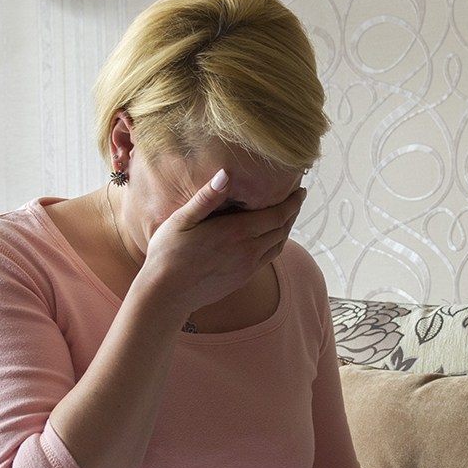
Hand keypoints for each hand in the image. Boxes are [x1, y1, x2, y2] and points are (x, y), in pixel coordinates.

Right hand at [141, 168, 305, 315]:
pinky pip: (268, 258)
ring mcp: (247, 267)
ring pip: (278, 245)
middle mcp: (248, 251)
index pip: (278, 214)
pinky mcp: (243, 279)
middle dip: (293, 212)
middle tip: (296, 198)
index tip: (300, 189)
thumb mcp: (182, 220)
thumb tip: (225, 173)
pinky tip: (269, 237)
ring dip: (286, 229)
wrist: (166, 294)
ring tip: (287, 215)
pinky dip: (276, 244)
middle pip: (283, 229)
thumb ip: (207, 197)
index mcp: (237, 232)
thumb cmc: (168, 254)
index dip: (293, 201)